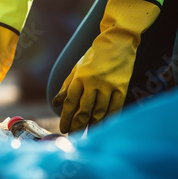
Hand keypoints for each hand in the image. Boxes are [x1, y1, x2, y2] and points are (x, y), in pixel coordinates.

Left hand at [52, 0, 160, 132]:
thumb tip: (55, 103)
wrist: (117, 42)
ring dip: (92, 126)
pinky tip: (104, 127)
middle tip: (74, 136)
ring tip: (87, 135)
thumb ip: (66, 86)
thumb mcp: (76, 68)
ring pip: (99, 112)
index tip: (63, 129)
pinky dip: (108, 119)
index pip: (70, 102)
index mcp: (80, 77)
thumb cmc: (94, 56)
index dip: (66, 117)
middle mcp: (93, 82)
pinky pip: (115, 108)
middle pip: (84, 110)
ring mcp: (109, 86)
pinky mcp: (122, 87)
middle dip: (77, 125)